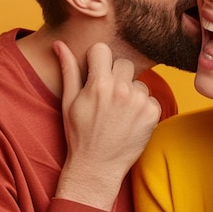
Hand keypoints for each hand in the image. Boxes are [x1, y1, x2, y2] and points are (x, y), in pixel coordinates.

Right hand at [53, 41, 160, 209]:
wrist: (97, 167)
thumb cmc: (79, 134)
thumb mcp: (68, 101)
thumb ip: (68, 69)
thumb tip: (59, 43)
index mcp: (98, 84)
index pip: (102, 49)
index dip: (97, 61)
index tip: (95, 74)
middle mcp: (121, 90)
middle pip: (124, 63)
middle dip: (116, 75)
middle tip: (107, 97)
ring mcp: (139, 102)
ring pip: (138, 82)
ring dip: (131, 92)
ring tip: (118, 112)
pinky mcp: (153, 113)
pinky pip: (150, 98)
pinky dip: (142, 107)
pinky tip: (130, 121)